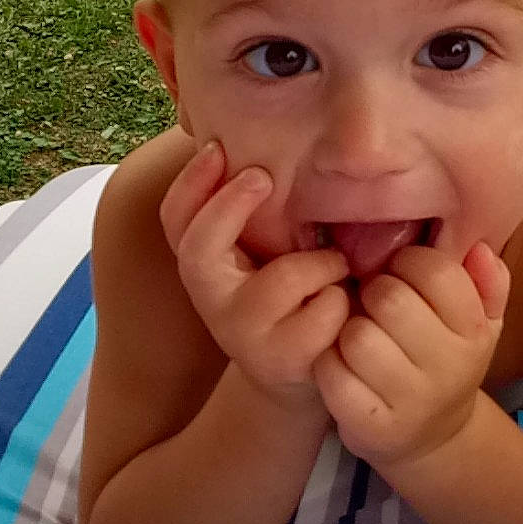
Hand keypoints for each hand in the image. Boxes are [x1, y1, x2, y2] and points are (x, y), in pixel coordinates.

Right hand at [159, 140, 351, 411]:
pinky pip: (324, 310)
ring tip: (339, 270)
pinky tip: (346, 309)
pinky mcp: (283, 361)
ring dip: (325, 264)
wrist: (304, 382)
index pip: (176, 222)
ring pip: (285, 277)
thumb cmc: (294, 301)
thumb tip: (258, 141)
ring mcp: (244, 335)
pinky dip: (344, 302)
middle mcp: (213, 303)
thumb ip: (257, 216)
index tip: (217, 147)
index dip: (190, 183)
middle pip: (200, 248)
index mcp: (206, 269)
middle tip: (262, 177)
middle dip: (228, 206)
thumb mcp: (267, 257)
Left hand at [312, 242, 509, 470]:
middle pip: (390, 299)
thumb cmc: (448, 361)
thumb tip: (479, 249)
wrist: (433, 440)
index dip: (407, 261)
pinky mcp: (372, 428)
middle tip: (374, 304)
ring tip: (360, 336)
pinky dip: (329, 362)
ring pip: (358, 336)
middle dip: (374, 291)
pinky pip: (333, 374)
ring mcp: (410, 402)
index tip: (400, 274)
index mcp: (475, 332)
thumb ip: (488, 280)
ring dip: (349, 329)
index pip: (437, 271)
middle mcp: (449, 369)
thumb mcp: (481, 322)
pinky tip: (342, 364)